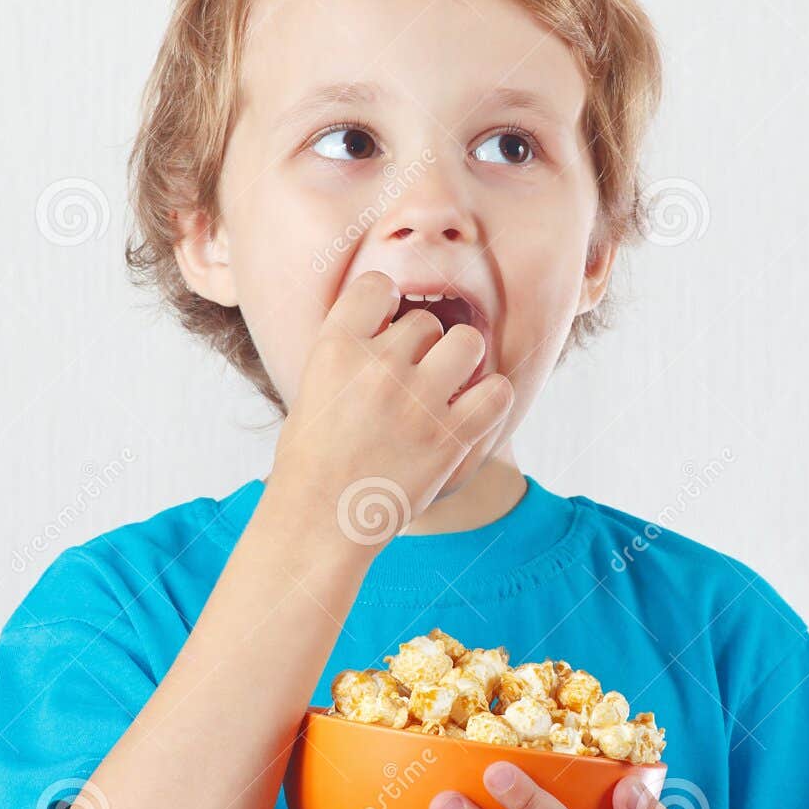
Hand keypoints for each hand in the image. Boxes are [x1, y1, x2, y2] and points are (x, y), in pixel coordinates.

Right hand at [269, 270, 513, 541]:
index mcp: (335, 348)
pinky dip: (492, 398)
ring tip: (447, 389)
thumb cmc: (312, 458)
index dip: (386, 305)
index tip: (386, 328)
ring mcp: (417, 401)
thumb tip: (393, 319)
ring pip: (467, 342)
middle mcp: (378, 366)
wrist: (317, 522)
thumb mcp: (314, 385)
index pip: (377, 285)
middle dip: (423, 348)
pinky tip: (474, 411)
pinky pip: (497, 391)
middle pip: (426, 322)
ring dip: (461, 362)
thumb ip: (352, 349)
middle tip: (410, 384)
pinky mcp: (450, 437)